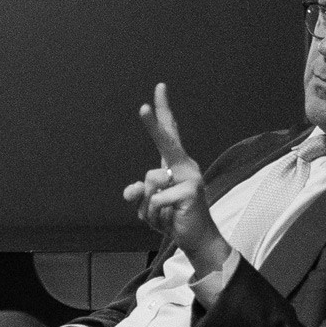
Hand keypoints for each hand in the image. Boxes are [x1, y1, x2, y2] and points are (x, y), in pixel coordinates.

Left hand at [122, 83, 227, 273]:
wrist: (194, 239)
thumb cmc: (172, 216)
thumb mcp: (149, 204)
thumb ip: (139, 194)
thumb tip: (130, 191)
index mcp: (174, 164)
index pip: (169, 132)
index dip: (163, 111)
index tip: (159, 88)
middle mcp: (184, 165)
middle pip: (166, 141)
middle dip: (153, 125)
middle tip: (142, 107)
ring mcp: (190, 177)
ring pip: (149, 183)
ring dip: (149, 206)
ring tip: (164, 214)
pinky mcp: (191, 192)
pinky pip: (156, 200)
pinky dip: (156, 215)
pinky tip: (172, 219)